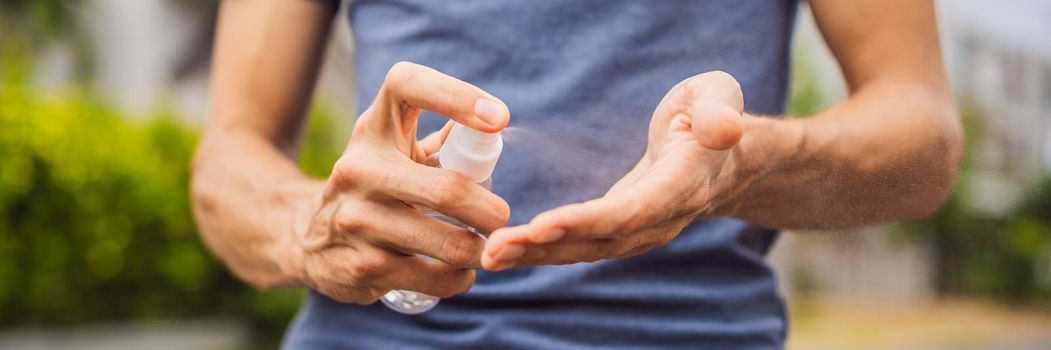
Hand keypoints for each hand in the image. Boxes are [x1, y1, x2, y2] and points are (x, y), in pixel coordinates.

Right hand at [282, 62, 510, 302]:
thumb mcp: (395, 151)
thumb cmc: (374, 184)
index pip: (406, 85)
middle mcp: (359, 169)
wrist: (305, 237)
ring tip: (487, 248)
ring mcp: (357, 220)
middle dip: (491, 211)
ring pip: (450, 244)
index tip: (500, 119)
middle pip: (448, 190)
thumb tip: (494, 131)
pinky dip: (461, 278)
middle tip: (502, 219)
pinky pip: (436, 278)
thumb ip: (444, 140)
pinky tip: (459, 271)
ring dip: (483, 251)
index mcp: (375, 129)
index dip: (457, 95)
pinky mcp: (362, 268)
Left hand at [482, 71, 744, 269]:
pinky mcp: (619, 229)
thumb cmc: (712, 113)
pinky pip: (578, 244)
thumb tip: (720, 128)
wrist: (726, 156)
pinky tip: (503, 252)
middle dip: (546, 247)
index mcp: (681, 183)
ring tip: (490, 256)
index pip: (633, 209)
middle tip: (495, 249)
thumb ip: (718, 113)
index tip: (542, 225)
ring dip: (535, 255)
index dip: (588, 221)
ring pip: (584, 248)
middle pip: (599, 239)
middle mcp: (659, 217)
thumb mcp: (719, 98)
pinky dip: (541, 251)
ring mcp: (639, 229)